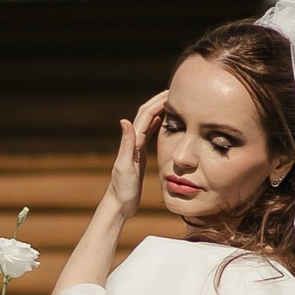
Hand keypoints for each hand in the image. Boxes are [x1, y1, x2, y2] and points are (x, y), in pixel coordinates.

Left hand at [107, 89, 170, 213]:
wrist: (119, 204)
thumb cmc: (122, 188)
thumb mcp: (125, 166)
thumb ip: (126, 144)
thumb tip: (124, 121)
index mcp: (132, 141)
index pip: (146, 115)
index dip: (158, 101)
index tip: (172, 91)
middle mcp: (133, 141)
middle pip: (147, 114)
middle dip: (159, 100)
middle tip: (175, 90)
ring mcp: (136, 147)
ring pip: (149, 122)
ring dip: (159, 109)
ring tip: (173, 100)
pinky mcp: (140, 154)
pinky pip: (149, 134)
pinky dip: (157, 124)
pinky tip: (164, 121)